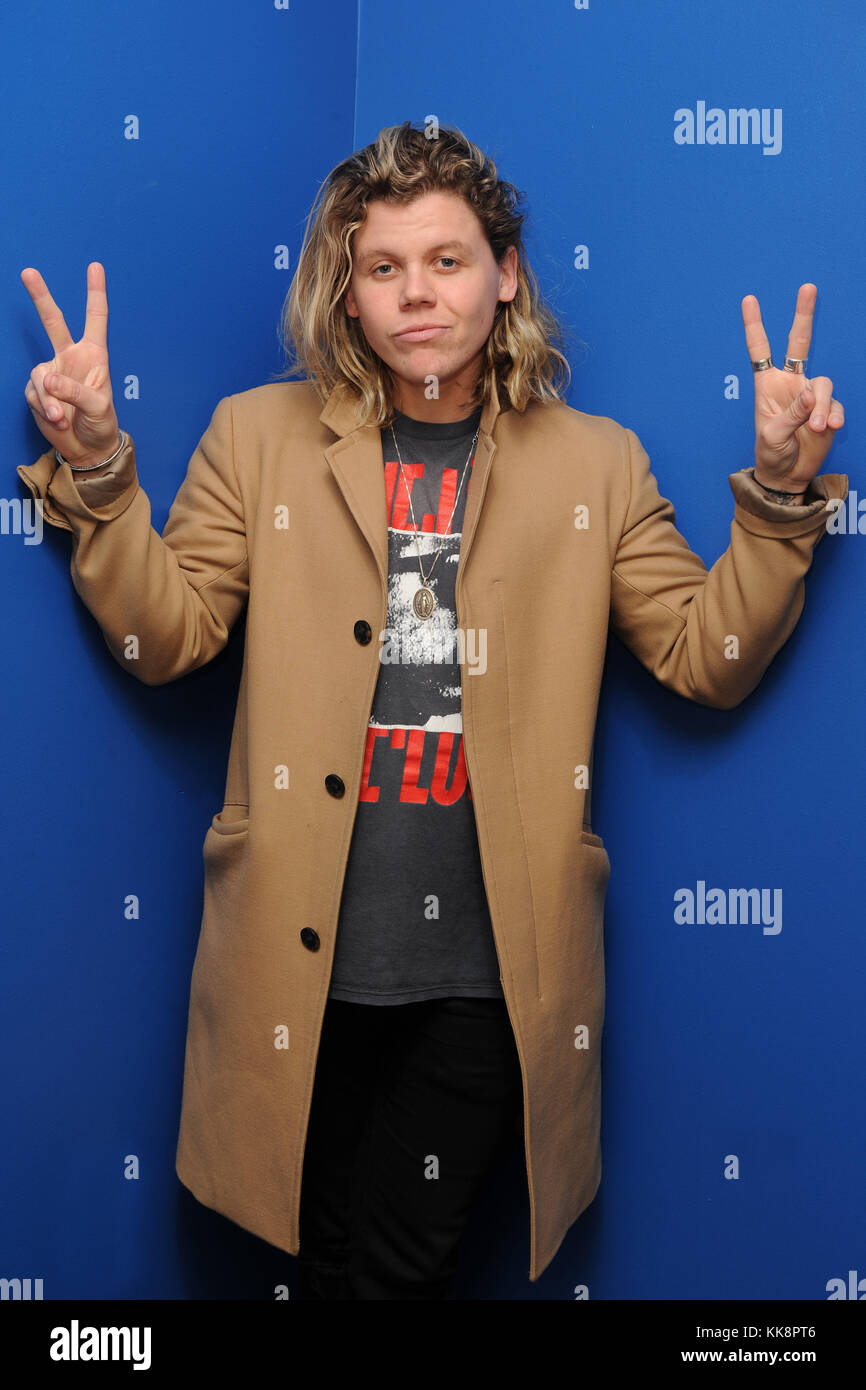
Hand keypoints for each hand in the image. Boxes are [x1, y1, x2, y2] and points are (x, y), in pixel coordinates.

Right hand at [21, 261, 118, 463]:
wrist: (86, 449)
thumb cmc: (100, 424)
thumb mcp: (98, 407)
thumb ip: (75, 392)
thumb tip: (50, 381)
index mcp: (93, 355)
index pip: (95, 319)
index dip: (95, 293)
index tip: (95, 267)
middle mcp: (70, 357)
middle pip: (53, 322)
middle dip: (40, 296)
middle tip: (28, 272)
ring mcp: (52, 373)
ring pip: (41, 375)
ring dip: (49, 399)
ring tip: (61, 418)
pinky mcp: (38, 390)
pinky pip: (34, 394)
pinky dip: (44, 408)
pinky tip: (56, 420)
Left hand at [741, 283, 844, 491]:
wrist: (788, 474)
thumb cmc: (771, 453)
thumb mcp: (773, 436)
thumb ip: (791, 415)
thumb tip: (811, 395)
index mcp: (767, 385)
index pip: (760, 349)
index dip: (754, 325)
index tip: (749, 300)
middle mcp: (790, 383)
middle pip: (799, 343)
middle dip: (803, 314)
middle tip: (807, 287)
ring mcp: (810, 395)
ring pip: (824, 384)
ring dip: (822, 406)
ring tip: (817, 428)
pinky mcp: (828, 409)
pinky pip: (835, 405)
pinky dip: (833, 416)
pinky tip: (827, 429)